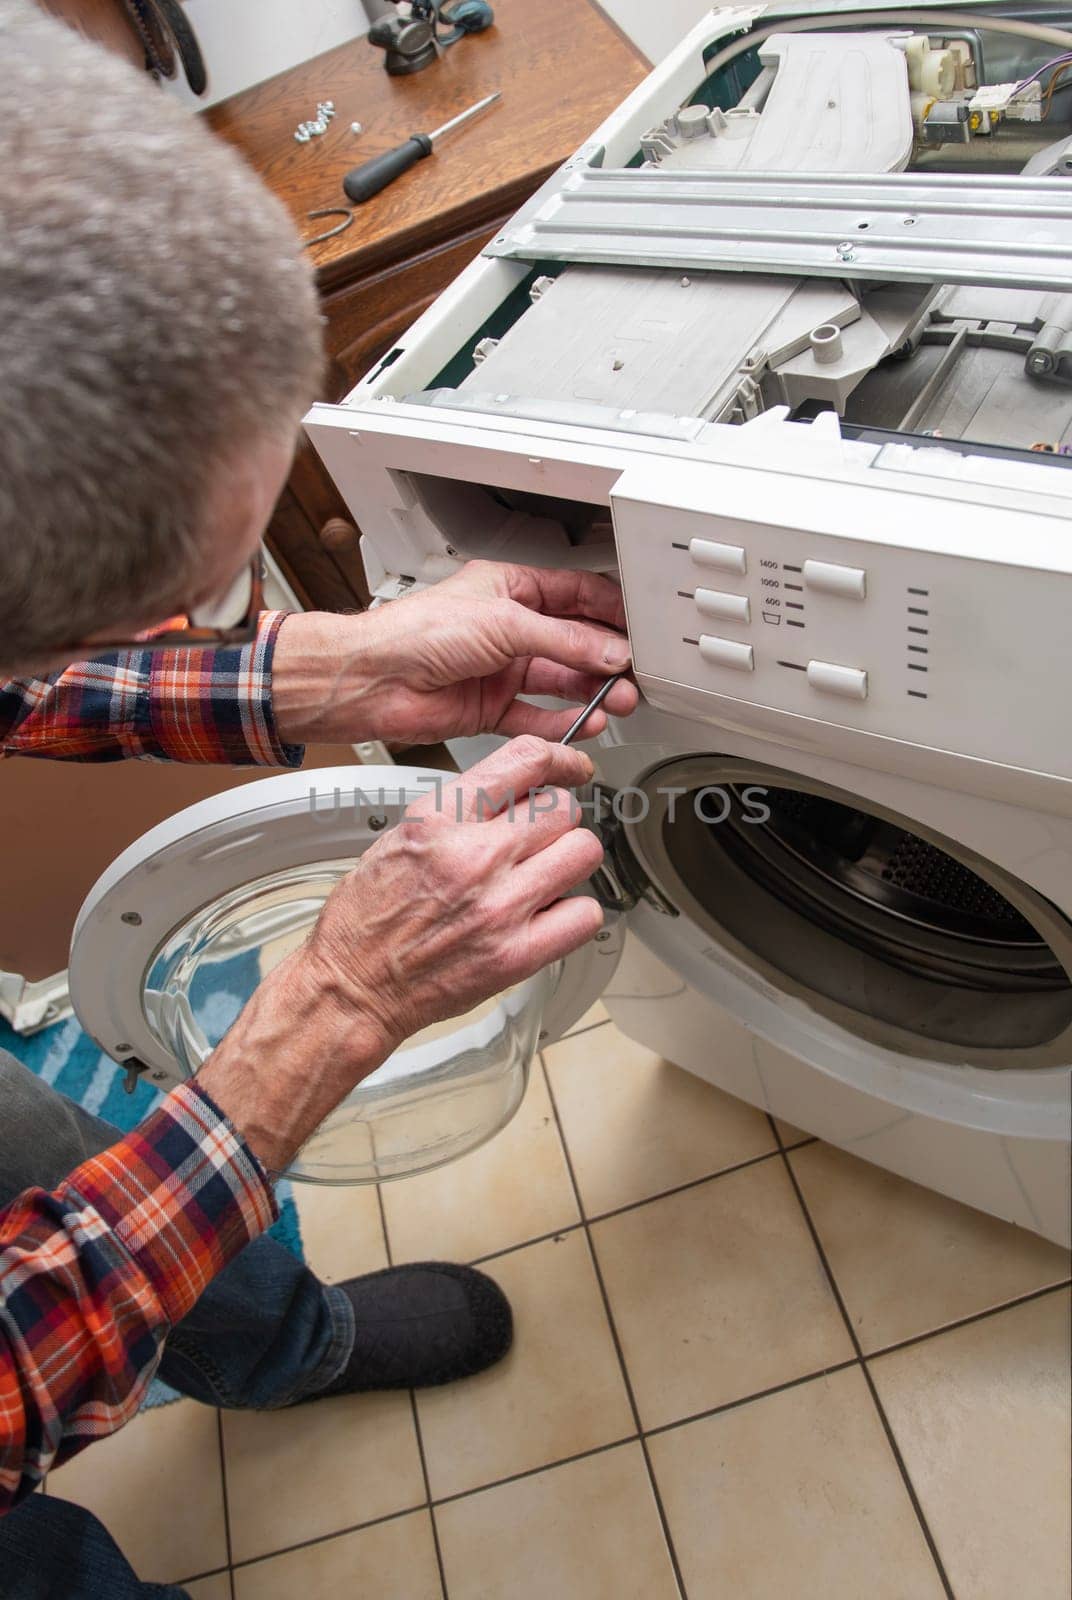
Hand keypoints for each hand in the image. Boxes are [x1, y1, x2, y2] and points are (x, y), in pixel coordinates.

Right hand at [198, 736, 602, 1170]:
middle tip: (540, 839)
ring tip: (544, 877)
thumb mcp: (401, 836)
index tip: (570, 770)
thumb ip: (460, 811)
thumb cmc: (367, 918)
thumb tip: (514, 794)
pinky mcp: (516, 954)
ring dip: (569, 862)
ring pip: (583, 853)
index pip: (526, 760)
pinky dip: (574, 915)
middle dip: (556, 821)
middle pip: (563, 808)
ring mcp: (499, 906)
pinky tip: (547, 917)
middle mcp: (473, 856)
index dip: (560, 760)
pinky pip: (585, 915)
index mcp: (440, 819)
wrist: (352, 986)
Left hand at [272, 561, 638, 748]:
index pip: (575, 595)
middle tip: (632, 677)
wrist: (374, 680)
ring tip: (615, 702)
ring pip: (559, 681)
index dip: (609, 611)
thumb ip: (564, 640)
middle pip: (572, 642)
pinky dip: (561, 725)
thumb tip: (609, 650)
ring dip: (589, 693)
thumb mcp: (504, 623)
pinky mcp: (490, 707)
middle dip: (605, 660)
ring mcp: (500, 669)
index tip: (639, 631)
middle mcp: (507, 628)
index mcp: (509, 589)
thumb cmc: (416, 632)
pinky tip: (582, 727)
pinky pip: (536, 717)